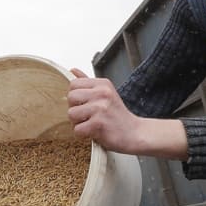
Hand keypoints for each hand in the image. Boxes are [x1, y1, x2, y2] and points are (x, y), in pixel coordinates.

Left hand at [66, 69, 187, 159]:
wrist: (135, 133)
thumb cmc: (118, 116)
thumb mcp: (106, 94)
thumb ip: (88, 82)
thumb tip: (72, 70)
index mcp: (103, 84)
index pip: (73, 84)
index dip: (76, 97)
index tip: (86, 104)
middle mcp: (102, 93)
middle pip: (71, 97)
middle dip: (75, 109)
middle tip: (88, 115)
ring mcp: (100, 108)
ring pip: (71, 114)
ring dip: (78, 123)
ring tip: (92, 124)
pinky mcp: (98, 123)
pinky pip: (77, 129)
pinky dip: (83, 134)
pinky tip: (95, 132)